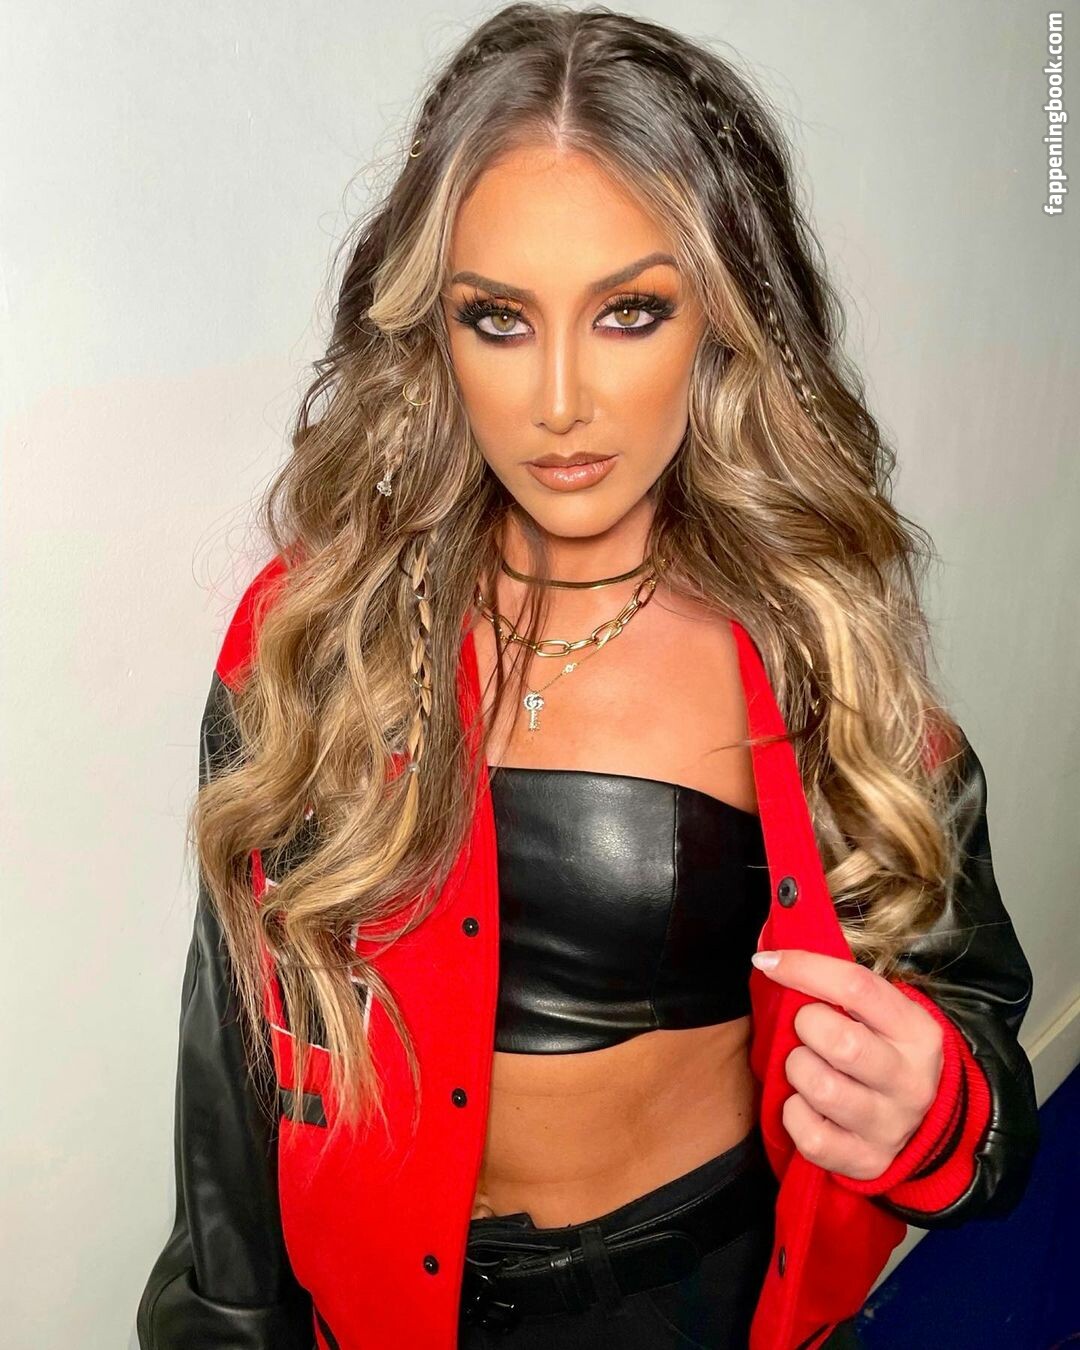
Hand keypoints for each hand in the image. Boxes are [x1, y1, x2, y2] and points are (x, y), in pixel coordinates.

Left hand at [751, 949, 943, 1180]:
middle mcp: (910, 1080)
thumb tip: (773, 956)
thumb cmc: (885, 1054)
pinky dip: (795, 1114)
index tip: (769, 961)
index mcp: (916, 1031)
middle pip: (840, 1041)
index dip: (804, 968)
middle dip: (805, 1026)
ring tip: (805, 1065)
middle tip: (805, 1028)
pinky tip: (805, 1104)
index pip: (856, 986)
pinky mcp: (867, 1161)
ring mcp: (891, 1125)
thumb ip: (842, 989)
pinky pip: (811, 1136)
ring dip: (797, 1069)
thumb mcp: (883, 1017)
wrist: (925, 1126)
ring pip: (822, 1088)